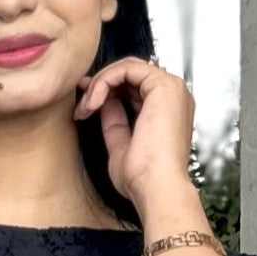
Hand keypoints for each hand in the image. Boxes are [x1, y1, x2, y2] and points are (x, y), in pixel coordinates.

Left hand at [74, 56, 195, 210]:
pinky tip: (94, 102)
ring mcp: (172, 88)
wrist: (156, 188)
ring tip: (86, 107)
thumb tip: (103, 101)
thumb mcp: (121, 143)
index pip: (135, 86)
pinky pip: (126, 69)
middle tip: (82, 104)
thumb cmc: (143, 177)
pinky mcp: (164, 85)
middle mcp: (174, 96)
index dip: (107, 89)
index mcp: (169, 110)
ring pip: (127, 67)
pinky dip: (104, 81)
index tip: (85, 104)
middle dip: (101, 84)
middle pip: (131, 73)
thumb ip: (114, 120)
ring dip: (100, 84)